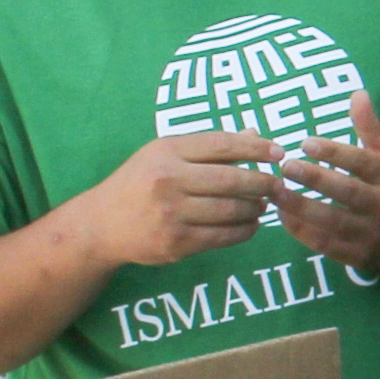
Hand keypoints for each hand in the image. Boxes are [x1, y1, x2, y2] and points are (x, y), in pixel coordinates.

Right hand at [78, 130, 278, 271]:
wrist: (101, 224)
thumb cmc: (138, 183)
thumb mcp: (164, 155)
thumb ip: (207, 147)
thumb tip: (254, 135)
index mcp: (167, 151)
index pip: (222, 144)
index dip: (256, 147)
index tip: (278, 152)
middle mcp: (169, 179)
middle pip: (232, 179)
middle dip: (263, 181)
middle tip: (277, 184)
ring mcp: (172, 213)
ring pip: (231, 210)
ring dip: (255, 208)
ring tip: (263, 205)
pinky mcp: (176, 242)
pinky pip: (222, 236)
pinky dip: (244, 230)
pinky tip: (251, 225)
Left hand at [274, 89, 379, 272]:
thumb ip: (372, 127)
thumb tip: (357, 92)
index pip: (363, 163)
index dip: (334, 153)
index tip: (306, 143)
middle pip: (348, 193)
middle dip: (315, 180)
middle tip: (286, 166)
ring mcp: (373, 234)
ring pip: (333, 222)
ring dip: (301, 208)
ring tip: (274, 192)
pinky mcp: (360, 256)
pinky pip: (327, 245)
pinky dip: (302, 232)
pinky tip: (281, 215)